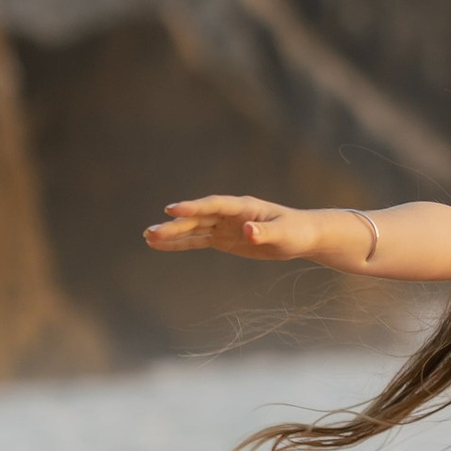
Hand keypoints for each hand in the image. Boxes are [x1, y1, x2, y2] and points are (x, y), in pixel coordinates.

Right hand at [143, 195, 318, 260]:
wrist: (302, 236)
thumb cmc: (296, 232)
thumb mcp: (284, 234)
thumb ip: (265, 233)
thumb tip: (248, 231)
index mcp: (244, 207)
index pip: (214, 205)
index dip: (193, 207)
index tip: (171, 210)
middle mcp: (230, 214)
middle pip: (198, 217)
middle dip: (175, 225)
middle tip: (151, 232)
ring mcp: (225, 225)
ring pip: (194, 228)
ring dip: (172, 233)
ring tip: (148, 237)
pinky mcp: (223, 238)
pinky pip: (198, 240)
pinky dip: (180, 243)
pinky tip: (161, 245)